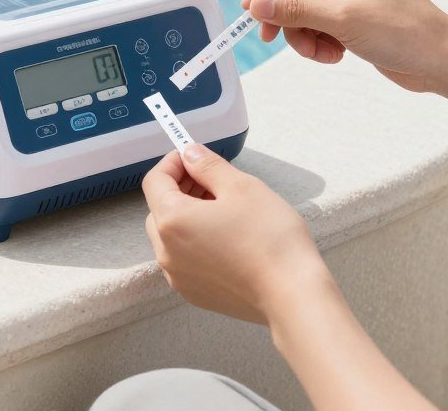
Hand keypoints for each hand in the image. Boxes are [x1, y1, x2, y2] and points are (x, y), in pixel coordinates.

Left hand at [142, 144, 330, 324]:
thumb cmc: (269, 238)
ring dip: (187, 215)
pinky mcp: (195, 293)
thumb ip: (208, 166)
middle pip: (159, 209)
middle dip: (180, 188)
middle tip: (211, 179)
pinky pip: (184, 259)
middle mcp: (166, 252)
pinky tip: (226, 235)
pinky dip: (195, 241)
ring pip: (170, 235)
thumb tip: (190, 154)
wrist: (292, 295)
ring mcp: (179, 277)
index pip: (155, 181)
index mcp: (172, 220)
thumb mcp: (241, 186)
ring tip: (222, 206)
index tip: (193, 155)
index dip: (173, 162)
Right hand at [242, 0, 447, 92]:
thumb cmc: (405, 32)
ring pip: (306, 12)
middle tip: (272, 40)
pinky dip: (320, 43)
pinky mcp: (355, 19)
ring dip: (304, 36)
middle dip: (288, 18)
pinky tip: (335, 56)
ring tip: (320, 54)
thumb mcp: (343, 19)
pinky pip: (320, 27)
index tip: (250, 11)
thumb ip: (295, 10)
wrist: (442, 62)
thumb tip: (257, 5)